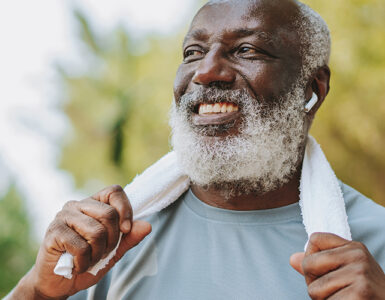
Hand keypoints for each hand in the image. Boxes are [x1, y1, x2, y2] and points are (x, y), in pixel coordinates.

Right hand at [14, 185, 150, 298]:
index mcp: (94, 204)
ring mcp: (64, 216)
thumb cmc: (86, 261)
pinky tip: (77, 264)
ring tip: (89, 259)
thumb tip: (147, 226)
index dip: (125, 210)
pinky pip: (81, 246)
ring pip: (97, 231)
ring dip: (97, 253)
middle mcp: (78, 205)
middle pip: (109, 214)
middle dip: (112, 240)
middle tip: (103, 252)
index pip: (115, 191)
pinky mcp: (54, 231)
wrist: (58, 282)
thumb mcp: (114, 251)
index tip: (126, 230)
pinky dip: (84, 262)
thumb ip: (129, 238)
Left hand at [290, 233, 384, 299]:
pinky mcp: (360, 292)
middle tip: (336, 290)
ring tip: (344, 298)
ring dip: (324, 299)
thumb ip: (318, 264)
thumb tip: (292, 259)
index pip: (315, 239)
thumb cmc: (364, 293)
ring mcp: (360, 273)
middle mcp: (358, 256)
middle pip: (308, 264)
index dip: (312, 257)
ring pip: (314, 289)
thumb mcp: (345, 272)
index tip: (326, 271)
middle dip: (314, 282)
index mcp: (353, 247)